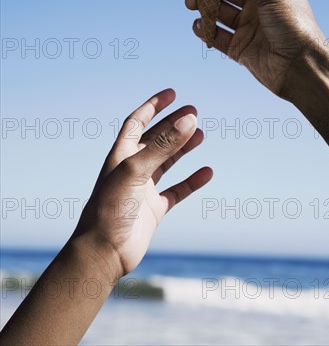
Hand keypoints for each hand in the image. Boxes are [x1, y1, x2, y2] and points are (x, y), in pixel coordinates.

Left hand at [73, 89, 211, 279]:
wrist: (104, 252)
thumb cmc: (112, 208)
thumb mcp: (137, 169)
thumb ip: (163, 145)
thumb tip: (190, 119)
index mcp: (121, 155)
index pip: (137, 122)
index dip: (153, 106)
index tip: (172, 94)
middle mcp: (132, 169)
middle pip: (156, 139)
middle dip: (174, 125)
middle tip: (195, 112)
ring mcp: (143, 189)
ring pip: (167, 163)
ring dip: (183, 148)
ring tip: (201, 135)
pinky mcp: (153, 210)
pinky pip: (176, 191)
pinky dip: (191, 181)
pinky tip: (207, 172)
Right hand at [177, 0, 325, 96]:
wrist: (301, 67)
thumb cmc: (295, 26)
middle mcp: (258, 5)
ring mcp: (248, 27)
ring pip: (218, 12)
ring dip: (202, 6)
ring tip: (190, 3)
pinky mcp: (239, 48)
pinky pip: (217, 36)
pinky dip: (205, 30)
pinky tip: (198, 25)